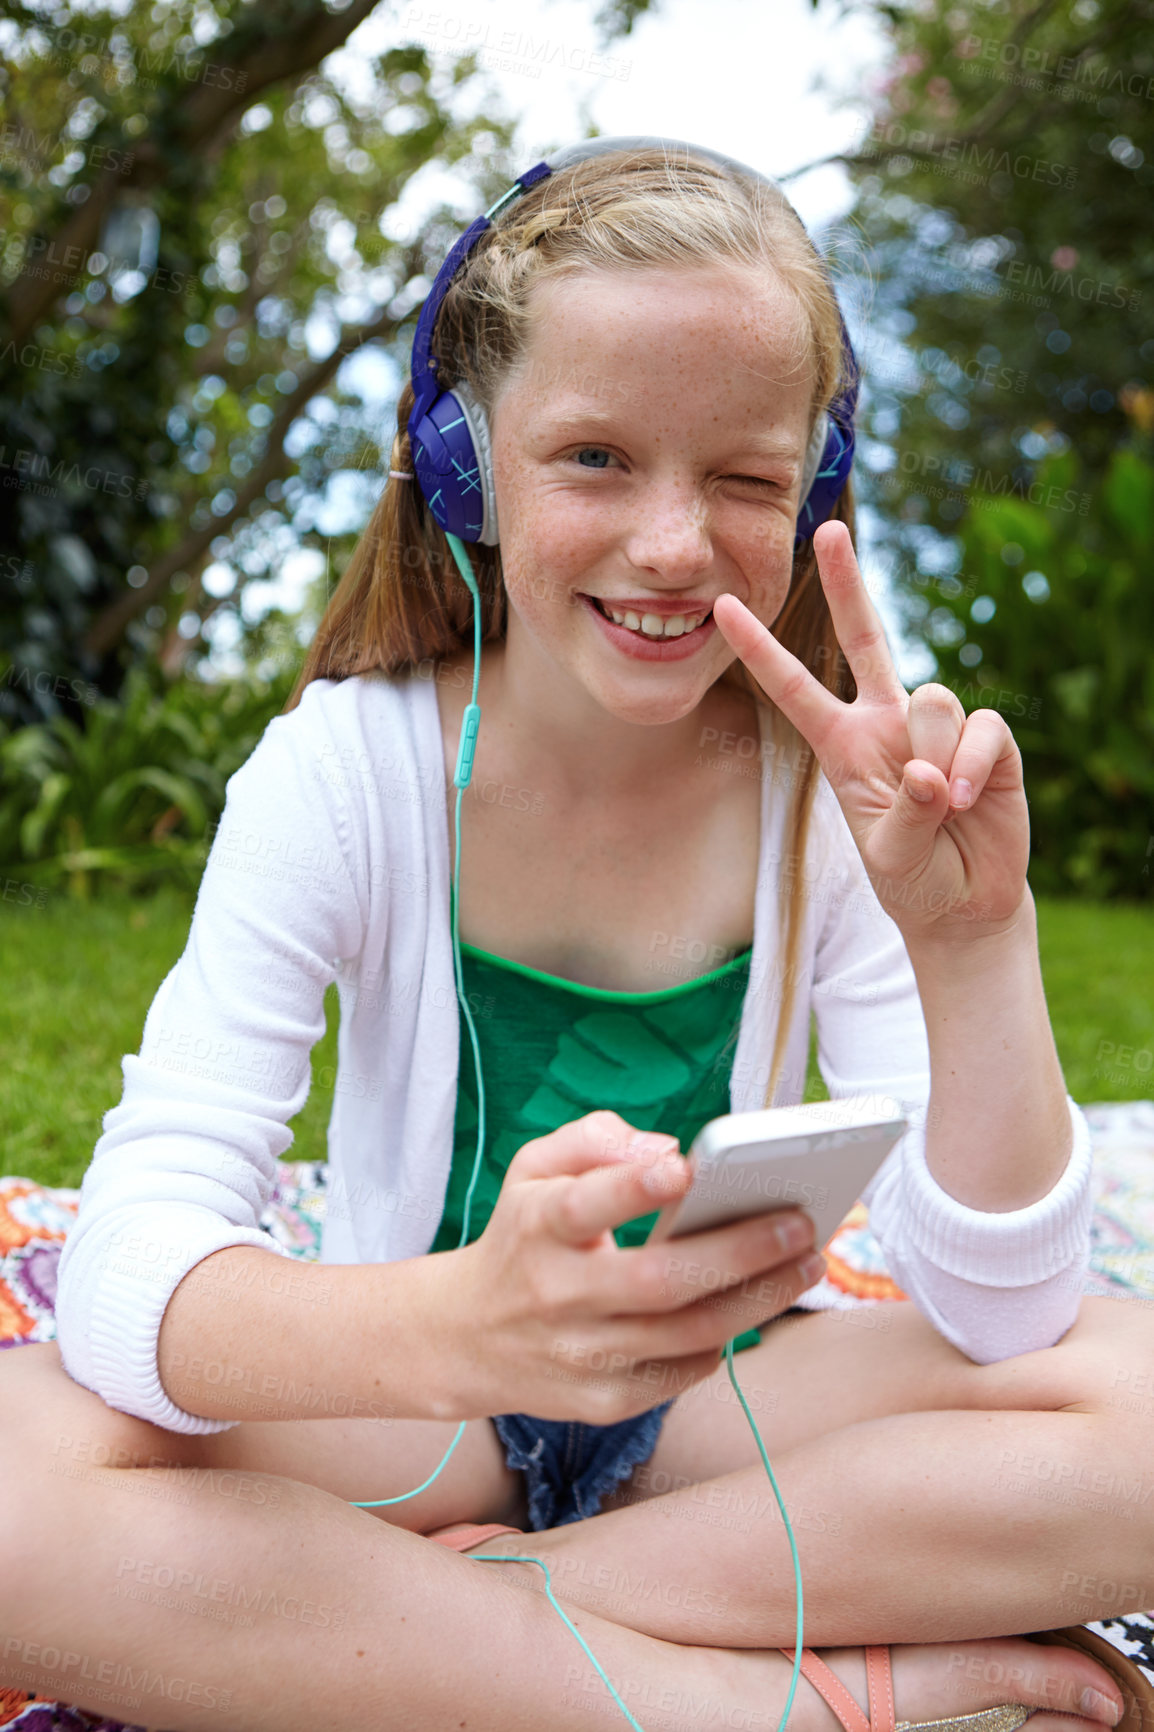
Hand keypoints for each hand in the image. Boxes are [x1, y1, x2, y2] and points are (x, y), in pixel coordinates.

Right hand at [439, 1111, 822, 1424]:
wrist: (464, 1338)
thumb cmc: (523, 1235)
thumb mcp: (533, 1168)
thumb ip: (594, 1140)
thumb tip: (668, 1150)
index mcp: (538, 1226)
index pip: (584, 1206)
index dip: (633, 1187)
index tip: (688, 1165)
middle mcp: (557, 1296)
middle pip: (659, 1282)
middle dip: (739, 1252)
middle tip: (802, 1222)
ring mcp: (580, 1357)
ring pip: (687, 1336)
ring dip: (760, 1300)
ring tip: (809, 1262)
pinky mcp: (602, 1402)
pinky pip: (682, 1374)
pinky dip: (726, 1340)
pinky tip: (762, 1305)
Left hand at [713, 520, 1030, 943]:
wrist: (968, 901)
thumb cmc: (913, 878)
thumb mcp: (890, 856)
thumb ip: (903, 814)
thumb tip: (930, 769)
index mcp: (841, 745)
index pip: (794, 688)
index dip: (761, 649)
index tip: (724, 606)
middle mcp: (885, 722)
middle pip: (866, 637)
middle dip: (847, 583)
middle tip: (827, 530)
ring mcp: (937, 725)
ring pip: (934, 699)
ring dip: (937, 756)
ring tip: (943, 808)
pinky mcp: (986, 737)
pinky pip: (980, 727)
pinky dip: (972, 765)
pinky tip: (967, 800)